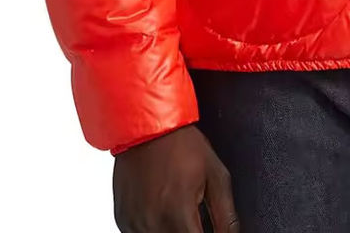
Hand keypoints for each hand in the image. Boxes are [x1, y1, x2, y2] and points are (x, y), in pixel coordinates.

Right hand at [113, 124, 238, 231]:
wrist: (147, 126)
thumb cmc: (182, 144)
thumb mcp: (216, 174)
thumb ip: (226, 214)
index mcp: (178, 214)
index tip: (211, 230)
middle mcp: (153, 224)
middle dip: (189, 231)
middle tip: (194, 218)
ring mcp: (135, 224)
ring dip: (171, 230)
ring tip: (176, 207)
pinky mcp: (123, 220)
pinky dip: (154, 228)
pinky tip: (162, 208)